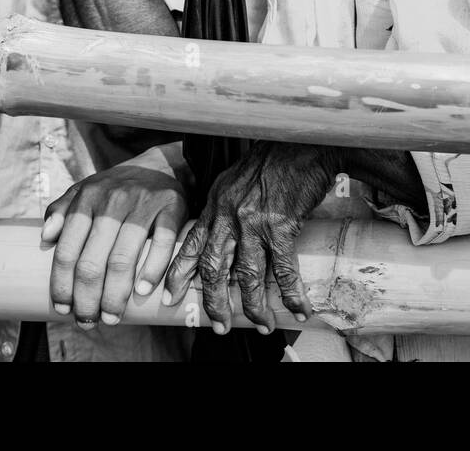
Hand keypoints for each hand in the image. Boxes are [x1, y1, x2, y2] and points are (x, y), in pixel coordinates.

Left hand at [42, 164, 186, 328]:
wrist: (160, 166)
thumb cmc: (116, 188)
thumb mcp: (84, 191)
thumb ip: (61, 210)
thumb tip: (45, 237)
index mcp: (86, 199)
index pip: (67, 250)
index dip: (62, 284)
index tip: (63, 308)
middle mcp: (112, 201)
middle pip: (93, 262)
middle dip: (87, 299)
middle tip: (88, 321)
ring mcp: (142, 205)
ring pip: (123, 259)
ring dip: (115, 295)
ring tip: (112, 317)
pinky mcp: (171, 208)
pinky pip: (162, 244)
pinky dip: (153, 272)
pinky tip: (144, 292)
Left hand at [163, 142, 330, 334]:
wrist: (301, 143)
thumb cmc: (272, 159)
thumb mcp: (236, 179)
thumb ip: (226, 204)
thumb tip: (225, 231)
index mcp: (215, 203)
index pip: (190, 245)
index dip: (178, 274)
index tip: (168, 297)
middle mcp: (228, 215)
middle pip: (214, 269)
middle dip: (214, 302)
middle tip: (219, 325)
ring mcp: (253, 222)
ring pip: (246, 276)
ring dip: (253, 305)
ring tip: (261, 324)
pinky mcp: (281, 227)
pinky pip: (283, 270)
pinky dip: (290, 294)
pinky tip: (298, 309)